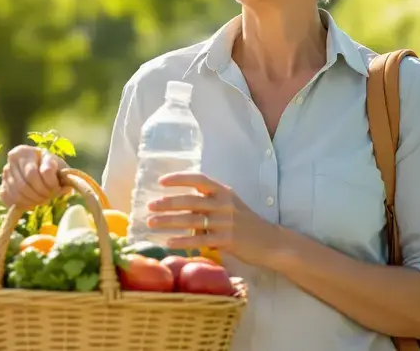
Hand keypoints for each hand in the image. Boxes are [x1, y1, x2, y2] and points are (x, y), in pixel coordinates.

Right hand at [0, 145, 66, 208]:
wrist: (40, 171)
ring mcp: (5, 175)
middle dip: (40, 195)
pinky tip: (32, 203)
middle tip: (49, 197)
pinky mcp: (2, 188)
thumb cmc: (51, 167)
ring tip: (43, 199)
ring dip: (33, 201)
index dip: (47, 184)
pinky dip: (22, 205)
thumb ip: (62, 174)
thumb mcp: (59, 166)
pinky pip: (9, 200)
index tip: (57, 188)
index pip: (32, 173)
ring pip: (17, 194)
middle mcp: (11, 161)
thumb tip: (64, 188)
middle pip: (24, 185)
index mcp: (24, 152)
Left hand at [147, 172, 278, 264]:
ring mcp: (225, 222)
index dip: (179, 178)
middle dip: (167, 203)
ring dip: (168, 222)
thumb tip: (180, 204)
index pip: (199, 179)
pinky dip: (182, 240)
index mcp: (223, 191)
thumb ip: (208, 202)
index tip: (161, 181)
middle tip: (149, 206)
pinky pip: (199, 240)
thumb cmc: (244, 223)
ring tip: (151, 223)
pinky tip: (169, 242)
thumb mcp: (229, 205)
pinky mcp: (227, 240)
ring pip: (191, 221)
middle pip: (190, 201)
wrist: (270, 242)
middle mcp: (224, 204)